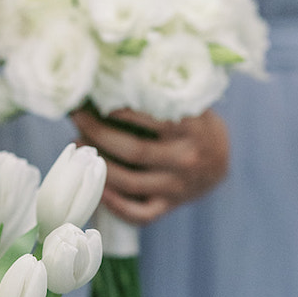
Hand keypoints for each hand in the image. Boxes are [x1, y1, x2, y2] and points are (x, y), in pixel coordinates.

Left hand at [73, 105, 229, 224]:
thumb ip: (160, 96)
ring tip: (78, 148)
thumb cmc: (194, 124)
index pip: (152, 120)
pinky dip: (114, 205)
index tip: (95, 100)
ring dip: (97, 166)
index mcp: (193, 128)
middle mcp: (186, 159)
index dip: (119, 111)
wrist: (219, 161)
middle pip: (133, 151)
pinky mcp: (169, 206)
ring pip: (130, 183)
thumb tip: (111, 83)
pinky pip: (138, 213)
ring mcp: (178, 187)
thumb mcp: (189, 104)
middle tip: (78, 120)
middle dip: (98, 134)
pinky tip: (96, 189)